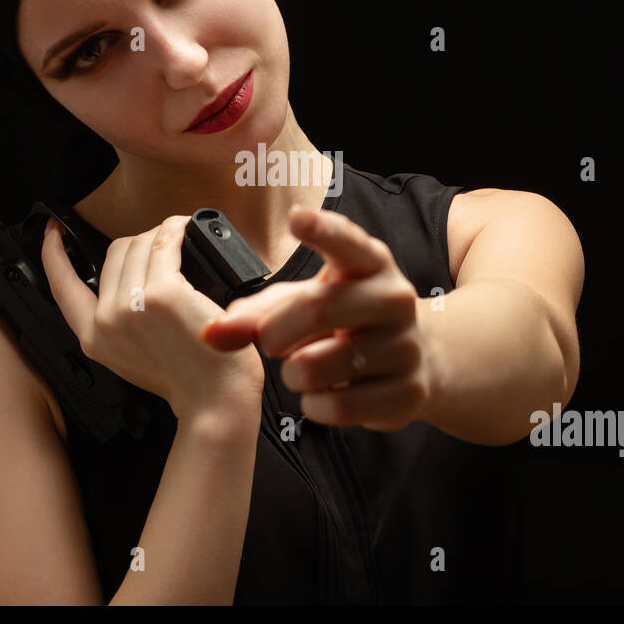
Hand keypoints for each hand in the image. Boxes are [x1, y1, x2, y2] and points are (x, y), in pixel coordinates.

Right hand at [41, 214, 264, 423]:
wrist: (214, 401)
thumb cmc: (187, 380)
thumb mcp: (132, 356)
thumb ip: (118, 324)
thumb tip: (127, 282)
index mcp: (94, 337)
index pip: (62, 286)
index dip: (54, 254)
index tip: (53, 233)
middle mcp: (106, 320)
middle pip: (114, 253)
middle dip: (139, 243)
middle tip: (164, 248)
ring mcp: (132, 305)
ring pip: (139, 244)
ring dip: (160, 233)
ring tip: (179, 240)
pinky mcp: (164, 293)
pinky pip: (165, 243)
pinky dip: (175, 230)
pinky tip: (184, 231)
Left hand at [200, 204, 435, 431]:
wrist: (412, 359)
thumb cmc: (345, 320)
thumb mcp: (306, 301)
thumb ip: (257, 311)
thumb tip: (210, 332)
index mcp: (369, 262)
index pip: (345, 240)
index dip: (320, 229)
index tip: (296, 217)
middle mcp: (394, 297)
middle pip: (318, 309)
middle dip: (275, 332)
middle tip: (270, 342)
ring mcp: (406, 346)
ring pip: (321, 366)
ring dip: (295, 374)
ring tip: (302, 370)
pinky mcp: (410, 391)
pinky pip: (339, 406)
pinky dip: (316, 406)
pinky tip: (322, 396)